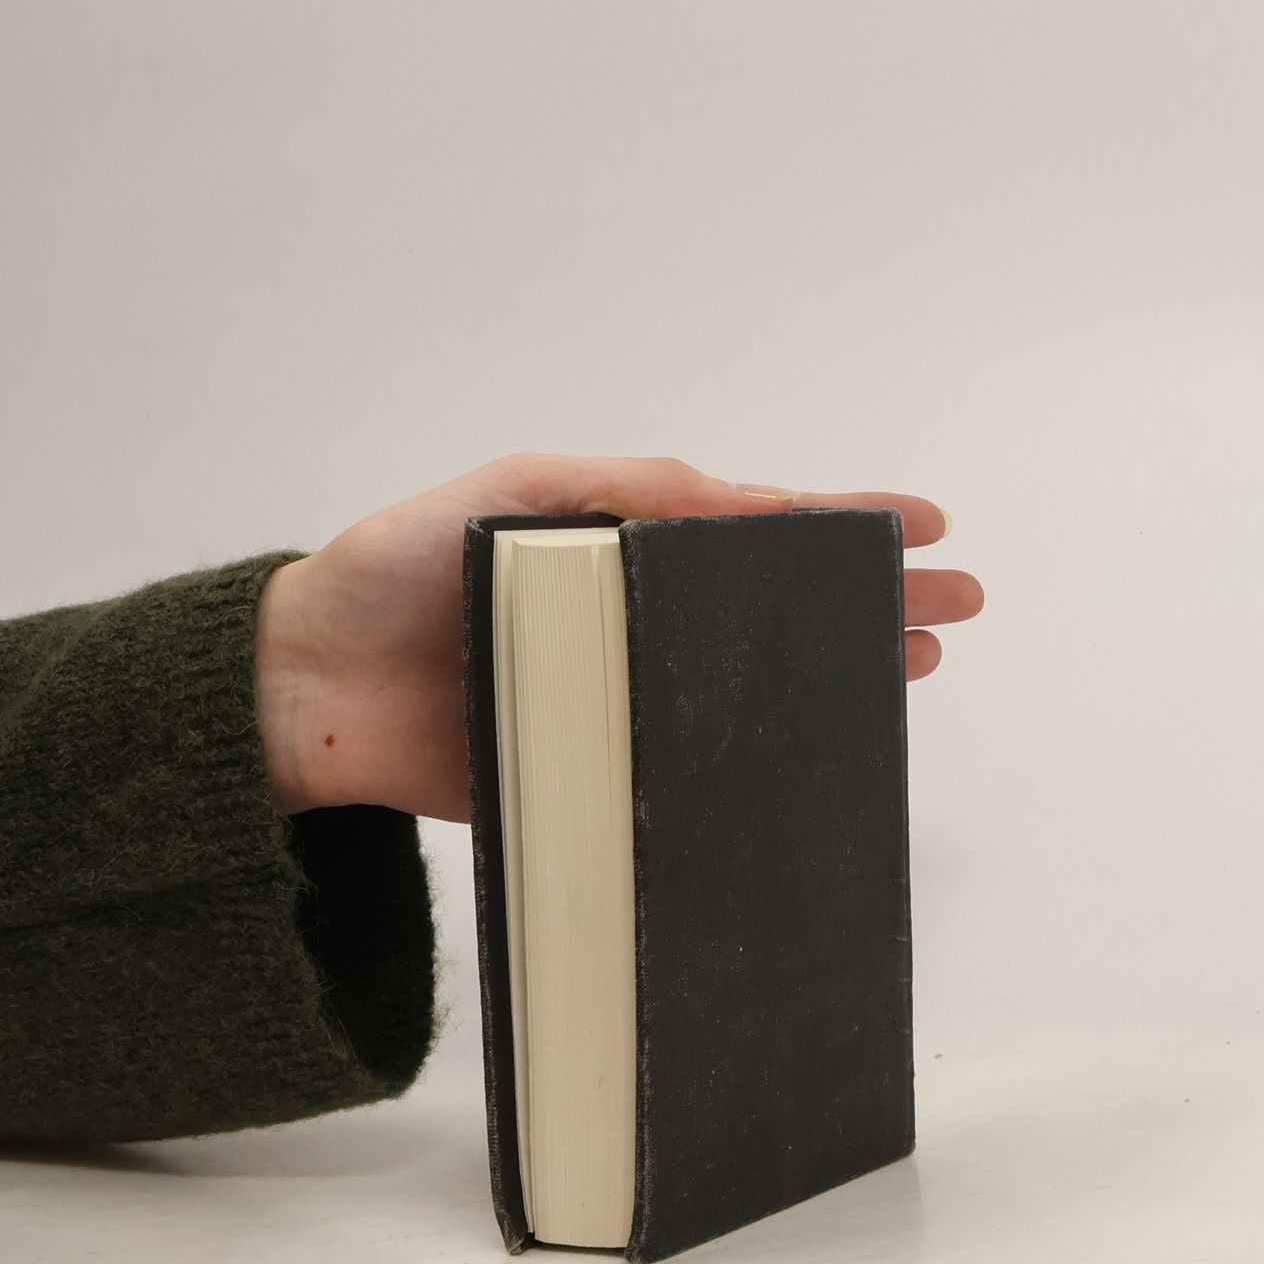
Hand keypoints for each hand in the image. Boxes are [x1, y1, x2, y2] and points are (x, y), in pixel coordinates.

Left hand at [254, 453, 982, 820]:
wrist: (303, 686)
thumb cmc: (396, 566)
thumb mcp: (514, 494)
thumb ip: (627, 492)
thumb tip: (751, 501)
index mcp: (624, 542)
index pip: (759, 528)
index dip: (844, 523)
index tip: (929, 524)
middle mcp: (635, 618)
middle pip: (777, 608)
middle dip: (872, 600)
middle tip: (961, 605)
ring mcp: (620, 695)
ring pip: (749, 688)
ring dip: (834, 673)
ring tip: (915, 668)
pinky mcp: (591, 770)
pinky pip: (686, 771)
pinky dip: (750, 767)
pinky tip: (807, 761)